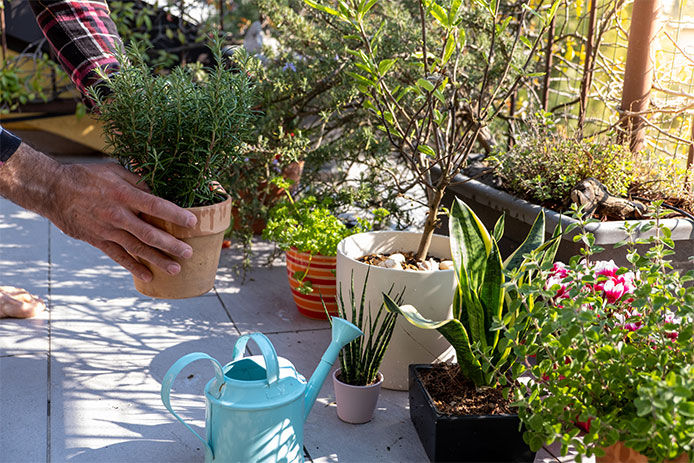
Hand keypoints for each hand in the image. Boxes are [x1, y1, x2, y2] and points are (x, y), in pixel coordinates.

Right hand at [49, 162, 197, 281]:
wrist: (53, 190)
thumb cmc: (87, 177)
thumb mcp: (114, 171)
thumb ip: (137, 182)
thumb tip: (159, 190)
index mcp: (124, 195)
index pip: (156, 206)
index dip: (175, 215)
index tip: (193, 222)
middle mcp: (118, 215)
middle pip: (149, 233)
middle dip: (171, 245)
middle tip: (189, 252)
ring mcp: (108, 230)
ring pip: (137, 248)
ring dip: (157, 260)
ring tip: (176, 269)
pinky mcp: (98, 241)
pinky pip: (118, 257)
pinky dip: (133, 267)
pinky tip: (148, 276)